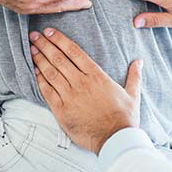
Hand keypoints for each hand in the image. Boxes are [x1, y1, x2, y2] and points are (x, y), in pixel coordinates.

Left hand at [29, 28, 142, 154]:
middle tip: (34, 35)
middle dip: (45, 45)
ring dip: (40, 59)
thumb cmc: (124, 117)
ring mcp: (70, 96)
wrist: (115, 139)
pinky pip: (47, 91)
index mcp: (96, 75)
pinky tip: (34, 71)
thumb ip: (134, 76)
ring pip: (51, 73)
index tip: (50, 32)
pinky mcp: (61, 110)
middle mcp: (81, 82)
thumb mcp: (133, 94)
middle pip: (59, 59)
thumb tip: (139, 61)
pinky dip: (40, 80)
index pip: (74, 52)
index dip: (60, 40)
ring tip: (32, 49)